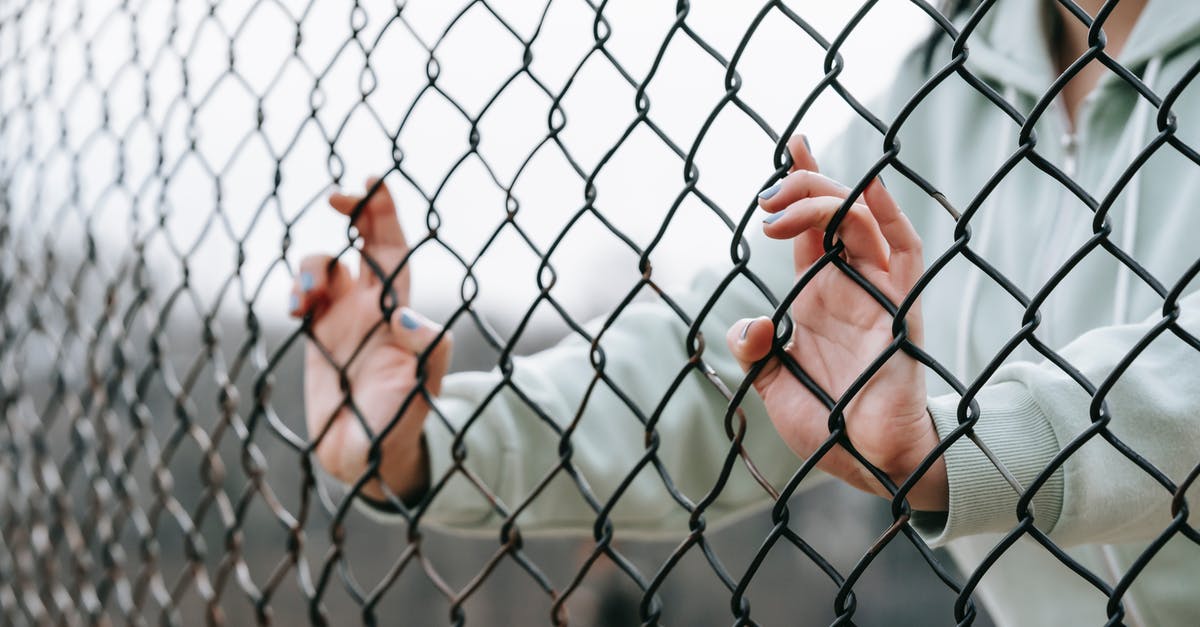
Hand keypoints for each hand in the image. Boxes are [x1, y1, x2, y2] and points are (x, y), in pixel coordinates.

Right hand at [291, 177, 450, 502]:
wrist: (368, 455)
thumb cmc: (403, 419)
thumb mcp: (424, 385)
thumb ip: (425, 350)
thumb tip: (407, 317)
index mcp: (398, 307)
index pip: (393, 247)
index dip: (385, 211)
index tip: (373, 181)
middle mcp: (370, 304)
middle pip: (361, 241)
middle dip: (352, 212)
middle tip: (336, 198)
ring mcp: (339, 317)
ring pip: (322, 266)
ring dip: (311, 267)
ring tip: (305, 298)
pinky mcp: (315, 335)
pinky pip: (301, 296)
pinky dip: (295, 291)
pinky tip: (296, 309)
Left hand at [725, 137, 945, 509]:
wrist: (871, 463)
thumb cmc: (828, 424)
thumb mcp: (773, 385)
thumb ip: (754, 352)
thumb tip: (746, 326)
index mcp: (818, 295)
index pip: (810, 227)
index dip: (797, 186)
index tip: (788, 144)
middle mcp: (849, 285)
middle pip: (834, 213)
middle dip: (802, 187)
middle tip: (766, 193)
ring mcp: (877, 292)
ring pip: (861, 222)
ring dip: (824, 202)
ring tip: (782, 205)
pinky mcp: (901, 309)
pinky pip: (904, 252)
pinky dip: (887, 217)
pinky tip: (868, 188)